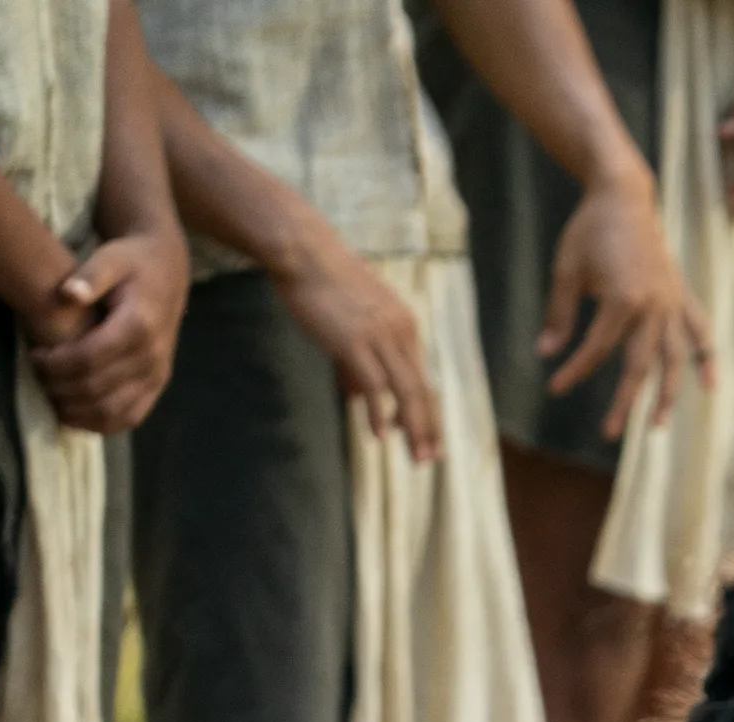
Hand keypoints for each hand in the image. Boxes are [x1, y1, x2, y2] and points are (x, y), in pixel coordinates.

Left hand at [27, 233, 187, 433]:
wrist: (167, 272)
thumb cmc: (132, 263)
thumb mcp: (110, 258)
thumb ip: (90, 275)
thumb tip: (68, 294)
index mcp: (138, 326)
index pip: (89, 358)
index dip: (56, 364)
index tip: (34, 355)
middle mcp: (152, 357)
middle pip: (97, 388)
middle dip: (59, 386)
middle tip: (37, 374)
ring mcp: (157, 376)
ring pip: (113, 410)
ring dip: (76, 409)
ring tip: (52, 394)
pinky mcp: (158, 386)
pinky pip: (130, 417)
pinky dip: (100, 423)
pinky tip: (76, 413)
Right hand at [268, 233, 438, 458]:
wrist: (303, 250)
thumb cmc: (322, 283)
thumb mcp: (352, 321)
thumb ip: (359, 362)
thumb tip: (363, 396)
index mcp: (404, 326)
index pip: (421, 377)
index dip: (427, 412)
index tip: (430, 439)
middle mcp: (400, 332)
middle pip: (421, 389)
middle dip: (428, 428)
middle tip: (430, 459)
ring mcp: (380, 336)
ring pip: (406, 391)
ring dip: (413, 428)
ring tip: (416, 457)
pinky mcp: (355, 340)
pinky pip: (376, 385)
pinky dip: (380, 413)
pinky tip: (380, 435)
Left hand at [541, 175, 710, 434]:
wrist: (624, 195)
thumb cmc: (589, 230)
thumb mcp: (565, 270)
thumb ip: (559, 314)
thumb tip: (546, 353)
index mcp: (621, 300)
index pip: (597, 349)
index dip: (575, 371)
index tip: (555, 388)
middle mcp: (653, 307)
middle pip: (639, 366)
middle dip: (624, 402)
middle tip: (610, 434)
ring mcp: (671, 303)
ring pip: (674, 359)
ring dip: (668, 394)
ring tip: (658, 424)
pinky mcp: (681, 296)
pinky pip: (699, 332)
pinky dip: (705, 358)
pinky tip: (709, 385)